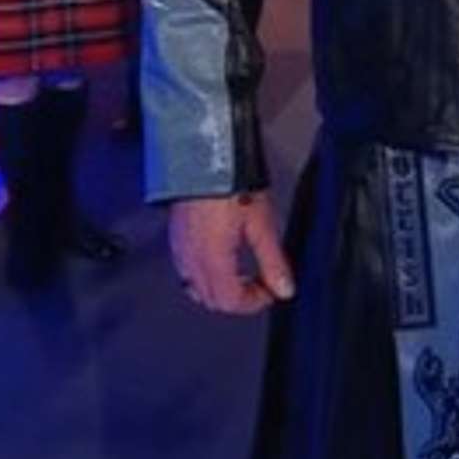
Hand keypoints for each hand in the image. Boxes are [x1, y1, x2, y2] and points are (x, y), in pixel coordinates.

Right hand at [168, 193, 294, 314]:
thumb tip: (283, 288)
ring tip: (240, 271)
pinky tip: (218, 256)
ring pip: (195, 287)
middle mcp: (191, 259)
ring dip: (219, 287)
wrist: (204, 155)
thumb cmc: (231, 182)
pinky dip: (204, 272)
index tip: (270, 290)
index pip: (230, 302)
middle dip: (237, 298)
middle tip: (259, 283)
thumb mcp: (261, 222)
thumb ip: (273, 260)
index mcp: (212, 261)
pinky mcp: (175, 234)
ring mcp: (179, 247)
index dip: (254, 302)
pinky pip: (185, 268)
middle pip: (211, 299)